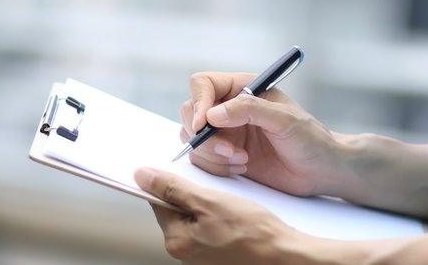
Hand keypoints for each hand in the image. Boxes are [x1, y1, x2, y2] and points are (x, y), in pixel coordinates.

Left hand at [135, 167, 307, 263]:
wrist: (284, 254)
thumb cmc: (253, 232)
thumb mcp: (210, 201)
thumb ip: (174, 188)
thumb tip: (143, 177)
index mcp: (177, 241)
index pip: (159, 202)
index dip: (170, 182)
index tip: (182, 171)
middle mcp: (185, 253)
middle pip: (178, 211)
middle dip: (194, 194)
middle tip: (215, 187)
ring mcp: (202, 257)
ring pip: (197, 219)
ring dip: (209, 205)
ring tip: (230, 203)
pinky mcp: (218, 256)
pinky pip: (211, 229)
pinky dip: (220, 217)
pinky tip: (236, 214)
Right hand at [179, 72, 349, 196]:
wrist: (319, 170)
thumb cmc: (309, 139)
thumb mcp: (284, 119)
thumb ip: (250, 110)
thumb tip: (213, 114)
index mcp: (244, 88)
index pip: (203, 84)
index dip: (199, 102)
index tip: (205, 125)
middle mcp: (230, 108)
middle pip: (191, 112)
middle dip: (205, 136)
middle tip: (231, 150)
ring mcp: (225, 132)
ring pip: (193, 139)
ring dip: (213, 154)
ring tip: (243, 160)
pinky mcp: (225, 156)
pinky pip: (202, 160)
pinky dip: (217, 167)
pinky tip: (243, 168)